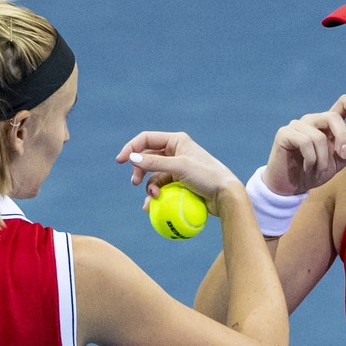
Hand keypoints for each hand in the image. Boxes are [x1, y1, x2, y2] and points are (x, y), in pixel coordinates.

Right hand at [116, 131, 239, 215]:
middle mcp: (176, 152)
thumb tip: (131, 157)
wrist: (225, 196)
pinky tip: (152, 206)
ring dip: (149, 187)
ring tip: (153, 198)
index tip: (120, 161)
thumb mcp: (179, 167)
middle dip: (139, 171)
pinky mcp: (179, 184)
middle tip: (136, 183)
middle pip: (147, 158)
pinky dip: (156, 196)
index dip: (131, 148)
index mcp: (176, 141)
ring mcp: (177, 169)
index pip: (146, 139)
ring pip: (153, 176)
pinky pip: (161, 188)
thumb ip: (154, 162)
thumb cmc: (206, 176)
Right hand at [264, 94, 345, 195]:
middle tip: (342, 156)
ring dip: (323, 159)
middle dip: (342, 138)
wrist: (290, 188)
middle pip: (333, 117)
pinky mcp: (284, 133)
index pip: (343, 103)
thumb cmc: (313, 173)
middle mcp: (313, 121)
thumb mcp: (337, 164)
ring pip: (319, 136)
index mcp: (327, 125)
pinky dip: (310, 160)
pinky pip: (305, 143)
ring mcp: (297, 125)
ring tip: (319, 171)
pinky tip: (307, 168)